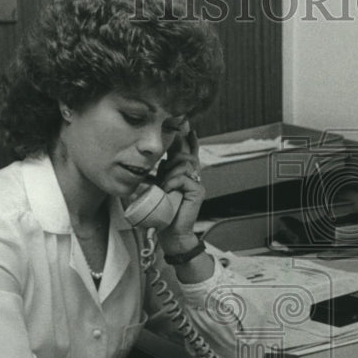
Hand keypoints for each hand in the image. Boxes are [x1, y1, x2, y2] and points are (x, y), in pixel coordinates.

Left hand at [156, 124, 204, 247]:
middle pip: (187, 154)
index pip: (188, 152)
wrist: (170, 232)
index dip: (188, 139)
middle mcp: (194, 176)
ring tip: (164, 184)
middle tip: (173, 142)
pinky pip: (184, 178)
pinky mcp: (198, 191)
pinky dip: (172, 182)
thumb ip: (163, 172)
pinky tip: (167, 189)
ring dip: (170, 172)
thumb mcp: (160, 186)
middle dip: (178, 147)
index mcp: (185, 173)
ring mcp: (197, 183)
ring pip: (184, 164)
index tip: (186, 125)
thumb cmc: (163, 211)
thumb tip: (159, 158)